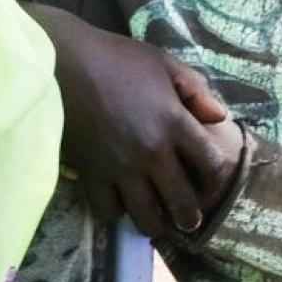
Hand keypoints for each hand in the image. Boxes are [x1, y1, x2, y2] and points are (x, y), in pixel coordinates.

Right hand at [33, 9, 243, 240]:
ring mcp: (121, 167)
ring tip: (154, 220)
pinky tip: (118, 202)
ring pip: (146, 217)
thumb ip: (196, 89)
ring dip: (155, 223)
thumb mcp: (163, 63)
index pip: (211, 165)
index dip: (214, 178)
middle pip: (182, 202)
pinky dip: (115, 212)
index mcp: (175, 122)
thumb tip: (219, 118)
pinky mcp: (91, 174)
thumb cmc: (115, 58)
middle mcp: (152, 152)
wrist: (62, 63)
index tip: (207, 182)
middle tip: (187, 220)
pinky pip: (108, 210)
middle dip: (189, 217)